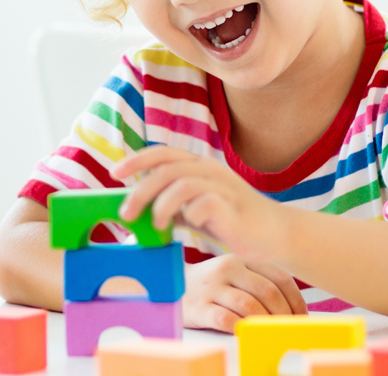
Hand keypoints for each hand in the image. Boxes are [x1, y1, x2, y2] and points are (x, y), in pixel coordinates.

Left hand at [115, 146, 288, 263]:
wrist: (273, 233)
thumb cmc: (229, 220)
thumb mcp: (194, 209)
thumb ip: (170, 204)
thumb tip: (135, 209)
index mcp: (198, 166)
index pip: (163, 153)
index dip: (137, 160)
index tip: (115, 173)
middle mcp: (209, 171)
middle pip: (166, 170)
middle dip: (141, 191)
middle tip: (126, 214)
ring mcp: (223, 187)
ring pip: (182, 184)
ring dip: (161, 206)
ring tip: (157, 225)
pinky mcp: (233, 208)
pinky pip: (205, 203)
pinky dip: (191, 214)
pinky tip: (191, 226)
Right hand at [182, 254, 307, 331]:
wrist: (171, 287)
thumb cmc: (212, 285)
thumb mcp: (234, 274)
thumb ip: (259, 282)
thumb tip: (292, 308)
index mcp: (242, 260)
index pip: (279, 277)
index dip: (295, 300)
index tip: (301, 316)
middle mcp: (228, 270)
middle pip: (267, 291)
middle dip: (284, 314)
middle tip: (288, 329)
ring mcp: (212, 288)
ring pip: (249, 305)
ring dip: (265, 322)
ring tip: (271, 333)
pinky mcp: (199, 308)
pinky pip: (225, 319)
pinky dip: (241, 328)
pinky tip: (247, 334)